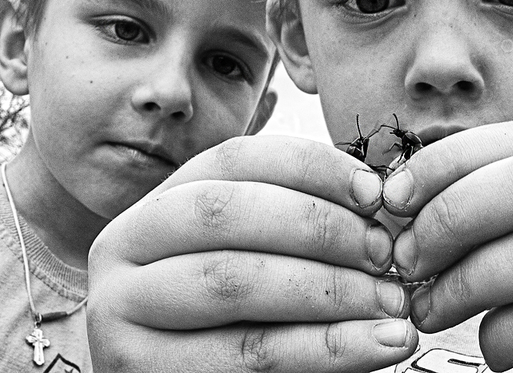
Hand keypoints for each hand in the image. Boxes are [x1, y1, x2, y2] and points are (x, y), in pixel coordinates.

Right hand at [88, 135, 416, 371]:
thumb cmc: (228, 318)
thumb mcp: (248, 256)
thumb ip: (293, 226)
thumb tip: (375, 197)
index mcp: (159, 201)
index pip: (236, 159)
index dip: (313, 167)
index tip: (374, 192)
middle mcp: (126, 243)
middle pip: (228, 211)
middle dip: (320, 226)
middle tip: (384, 253)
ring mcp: (121, 308)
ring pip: (235, 280)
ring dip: (330, 289)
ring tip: (391, 303)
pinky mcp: (139, 368)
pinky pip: (249, 353)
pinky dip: (328, 347)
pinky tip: (382, 343)